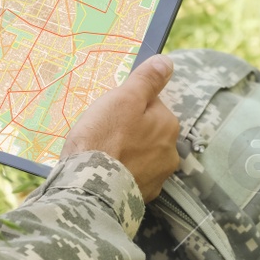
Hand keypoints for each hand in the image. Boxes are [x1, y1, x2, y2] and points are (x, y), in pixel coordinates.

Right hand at [60, 55, 180, 202]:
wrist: (89, 189)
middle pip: (147, 131)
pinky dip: (121, 173)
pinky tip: (104, 172)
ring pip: (140, 155)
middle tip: (101, 133)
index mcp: (168, 125)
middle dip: (128, 130)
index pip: (149, 104)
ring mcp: (157, 178)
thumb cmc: (104, 138)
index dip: (127, 105)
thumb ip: (147, 80)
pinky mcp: (142, 197)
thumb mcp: (123, 99)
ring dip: (125, 153)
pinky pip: (132, 176)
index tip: (109, 112)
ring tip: (100, 154)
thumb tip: (167, 63)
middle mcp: (170, 152)